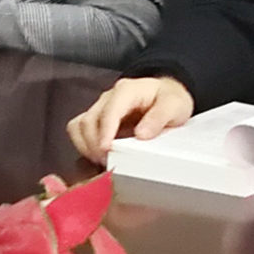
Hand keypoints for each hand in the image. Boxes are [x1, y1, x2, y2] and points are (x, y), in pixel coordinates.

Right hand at [65, 76, 194, 161]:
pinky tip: (97, 156)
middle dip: (94, 144)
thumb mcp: (174, 105)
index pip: (109, 110)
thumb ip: (159, 117)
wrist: (166, 95)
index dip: (105, 131)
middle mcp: (109, 98)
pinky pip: (78, 130)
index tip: (106, 150)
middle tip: (109, 163)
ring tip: (102, 161)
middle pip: (89, 120)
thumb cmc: (169, 99)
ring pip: (79, 126)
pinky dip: (83, 145)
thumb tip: (141, 135)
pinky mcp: (96, 119)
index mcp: (127, 90)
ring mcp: (100, 108)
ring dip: (86, 146)